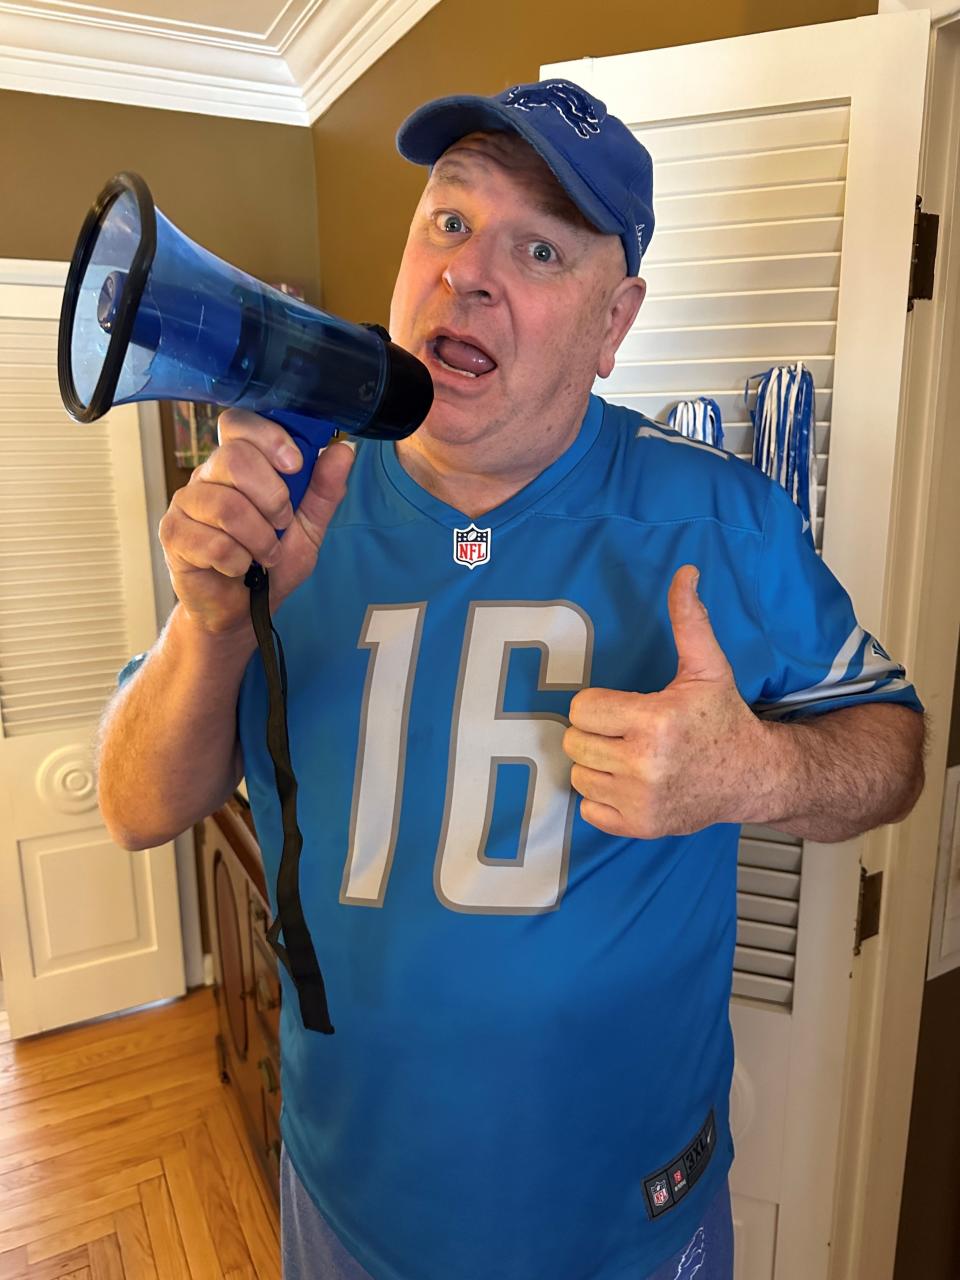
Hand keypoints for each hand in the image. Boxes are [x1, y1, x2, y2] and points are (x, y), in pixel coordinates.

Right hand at [158, 410, 353, 636]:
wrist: (243, 611)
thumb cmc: (270, 564)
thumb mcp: (308, 527)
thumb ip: (324, 489)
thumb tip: (343, 449)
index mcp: (237, 464)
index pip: (239, 423)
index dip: (269, 438)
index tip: (294, 465)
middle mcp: (207, 476)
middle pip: (233, 458)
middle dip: (272, 496)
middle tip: (281, 523)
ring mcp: (186, 504)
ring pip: (225, 504)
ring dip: (259, 537)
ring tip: (265, 554)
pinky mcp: (174, 535)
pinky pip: (211, 542)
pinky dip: (237, 561)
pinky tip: (239, 568)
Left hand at [562, 565, 764, 838]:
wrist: (753, 777)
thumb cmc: (724, 719)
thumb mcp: (707, 667)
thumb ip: (688, 620)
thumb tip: (685, 572)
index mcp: (655, 721)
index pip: (582, 709)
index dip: (599, 705)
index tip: (625, 707)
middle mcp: (645, 764)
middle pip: (575, 743)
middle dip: (597, 734)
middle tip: (627, 732)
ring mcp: (640, 801)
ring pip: (578, 776)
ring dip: (598, 766)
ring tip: (630, 757)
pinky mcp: (638, 827)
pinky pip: (589, 810)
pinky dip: (604, 799)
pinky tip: (632, 785)